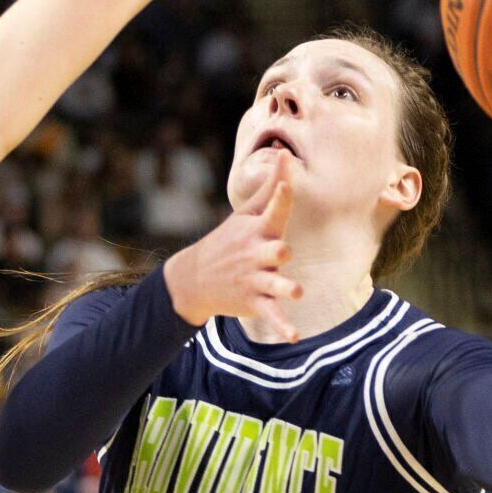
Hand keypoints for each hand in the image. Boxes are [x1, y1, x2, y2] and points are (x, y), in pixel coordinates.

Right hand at [163, 149, 301, 339]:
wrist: (194, 278)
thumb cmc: (230, 240)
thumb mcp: (246, 214)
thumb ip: (270, 187)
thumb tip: (285, 155)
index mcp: (257, 231)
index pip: (272, 210)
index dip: (281, 196)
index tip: (287, 183)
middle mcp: (256, 255)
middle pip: (273, 251)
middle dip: (277, 251)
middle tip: (283, 251)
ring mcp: (255, 280)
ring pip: (274, 286)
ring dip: (284, 289)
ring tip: (296, 293)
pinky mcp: (255, 301)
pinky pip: (271, 315)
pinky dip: (282, 327)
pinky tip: (294, 337)